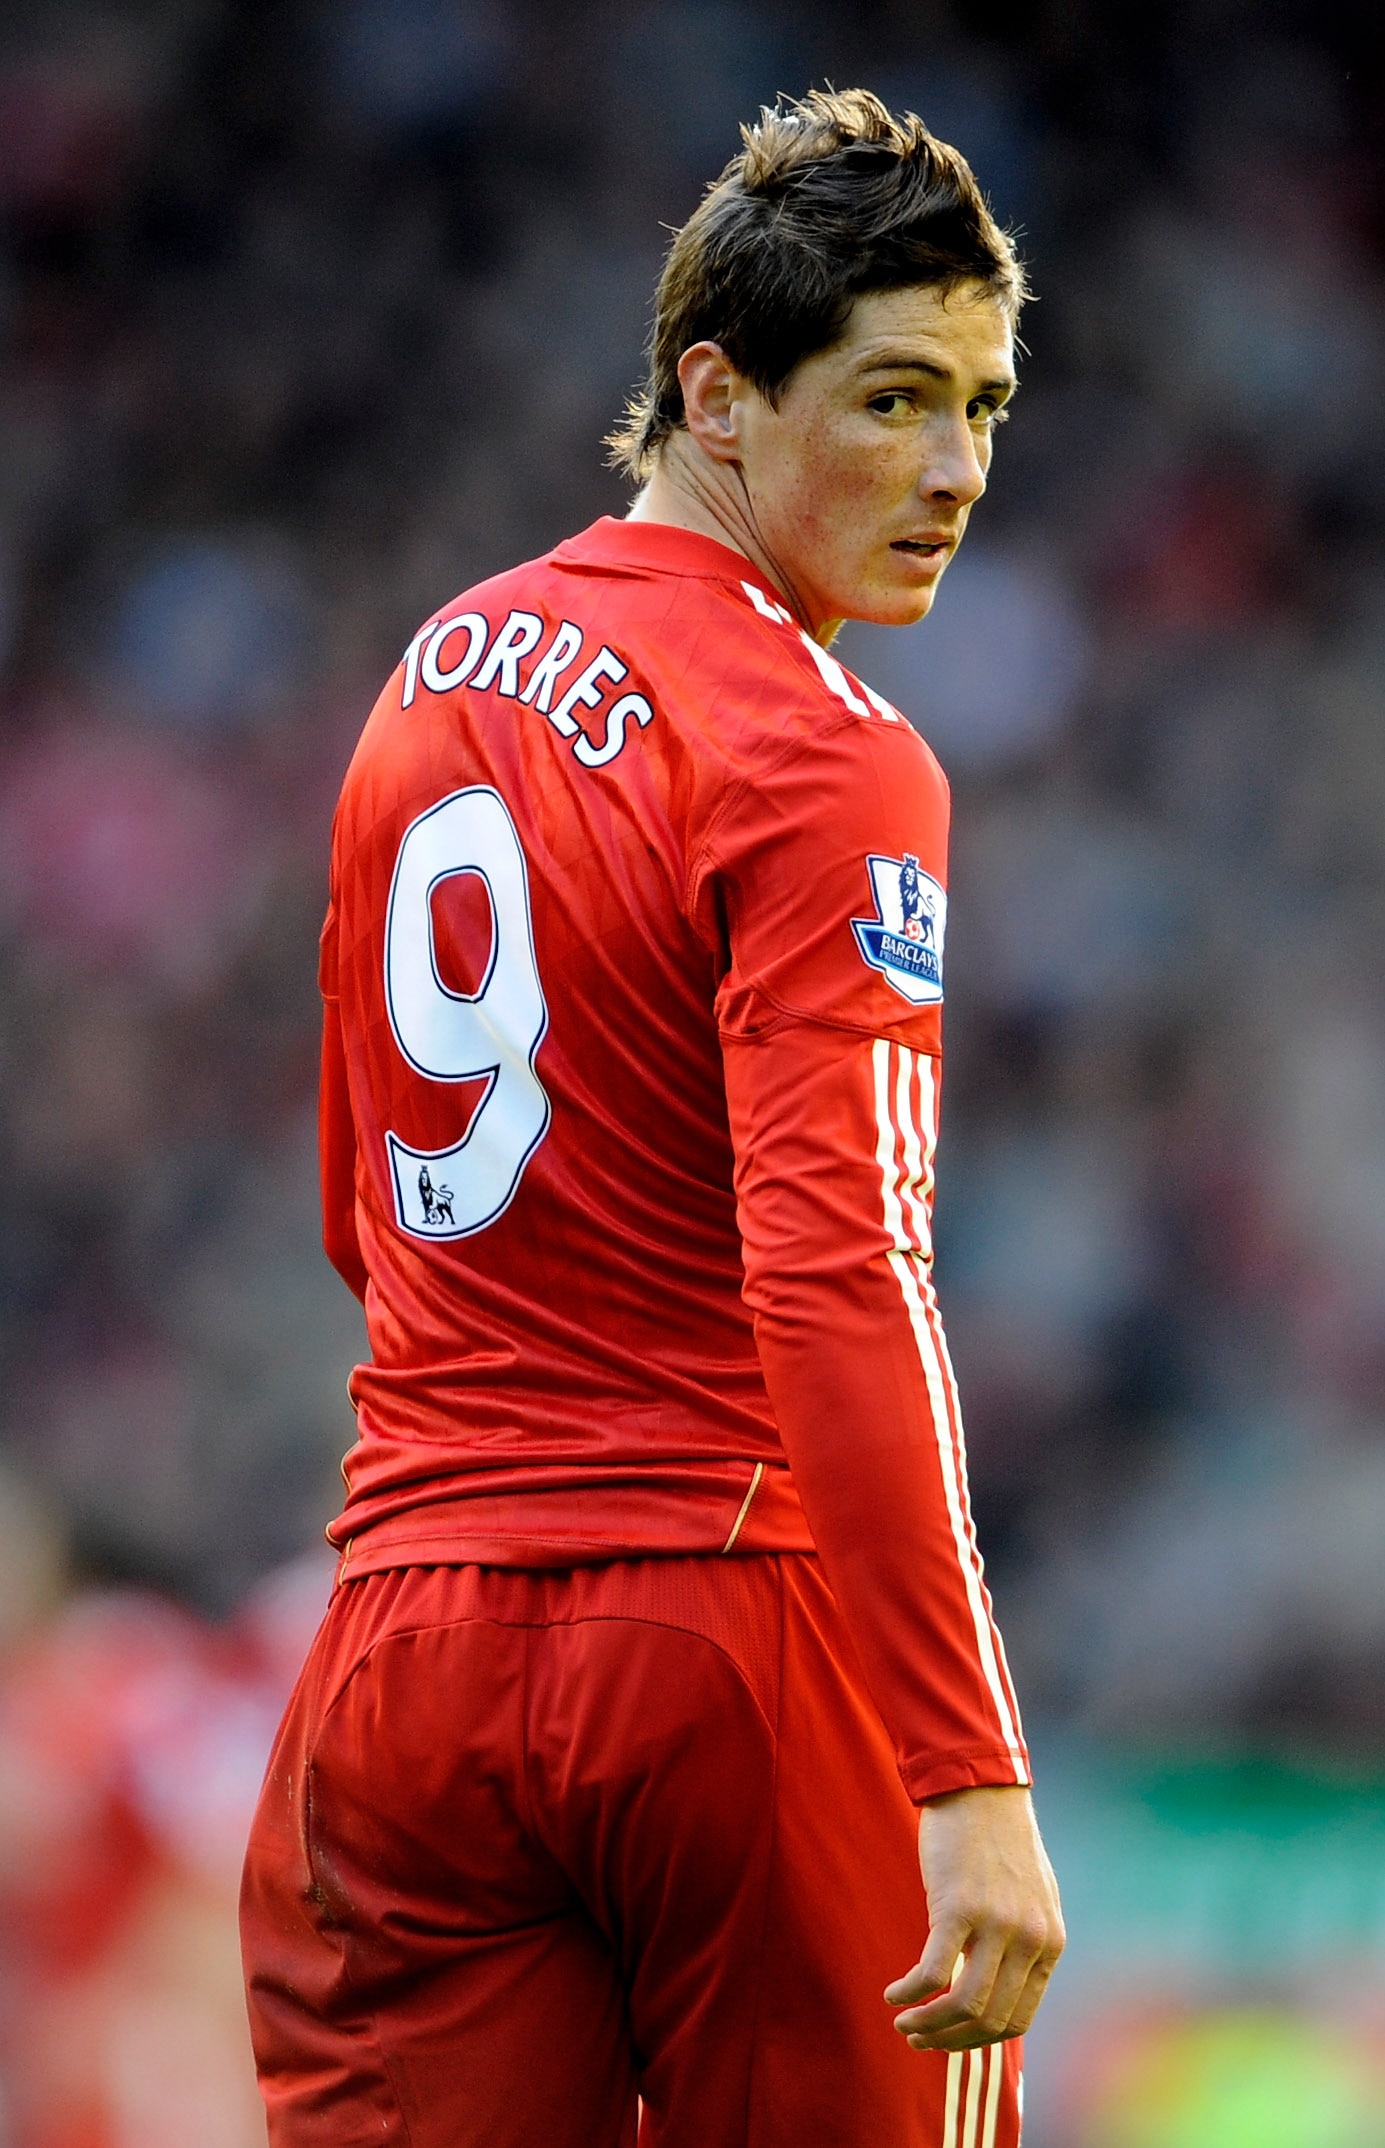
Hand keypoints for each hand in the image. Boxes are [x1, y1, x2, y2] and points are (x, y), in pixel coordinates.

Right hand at [884, 1784, 1063, 2050]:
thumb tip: (1000, 1986)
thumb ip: (1023, 1942)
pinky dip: (910, 1993)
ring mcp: (996, 1925)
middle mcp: (1029, 1940)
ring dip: (928, 2026)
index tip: (949, 2039)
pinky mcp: (958, 1908)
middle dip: (950, 2041)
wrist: (979, 1787)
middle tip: (918, 2040)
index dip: (979, 2040)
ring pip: (963, 2007)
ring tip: (903, 2023)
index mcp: (1048, 1942)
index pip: (1018, 2019)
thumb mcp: (1029, 1898)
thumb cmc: (997, 1840)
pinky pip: (933, 1974)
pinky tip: (894, 1993)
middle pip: (990, 2021)